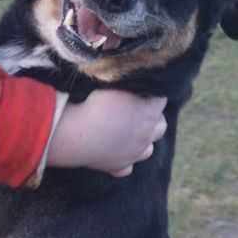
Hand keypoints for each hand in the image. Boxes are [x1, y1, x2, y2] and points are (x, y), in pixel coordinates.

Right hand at [47, 90, 166, 176]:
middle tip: (134, 109)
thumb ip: (126, 80)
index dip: (150, 93)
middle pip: (160, 125)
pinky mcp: (118, 166)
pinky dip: (124, 161)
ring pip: (148, 149)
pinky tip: (114, 153)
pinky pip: (126, 168)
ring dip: (142, 140)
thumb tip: (131, 69)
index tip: (138, 89)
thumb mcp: (112, 82)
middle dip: (152, 118)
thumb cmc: (92, 101)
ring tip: (127, 132)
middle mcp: (147, 133)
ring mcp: (134, 152)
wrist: (76, 132)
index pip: (161, 98)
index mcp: (149, 110)